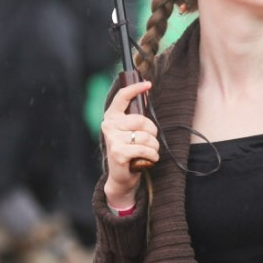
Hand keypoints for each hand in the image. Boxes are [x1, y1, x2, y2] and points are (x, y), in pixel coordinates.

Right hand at [100, 80, 158, 209]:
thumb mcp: (130, 131)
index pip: (122, 97)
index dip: (135, 89)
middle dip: (153, 132)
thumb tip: (146, 91)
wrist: (120, 177)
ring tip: (149, 153)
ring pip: (146, 137)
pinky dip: (152, 156)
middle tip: (150, 141)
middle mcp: (109, 126)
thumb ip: (135, 116)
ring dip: (154, 147)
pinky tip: (149, 160)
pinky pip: (145, 150)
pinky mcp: (118, 153)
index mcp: (112, 117)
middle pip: (142, 121)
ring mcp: (112, 139)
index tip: (148, 84)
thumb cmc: (129, 151)